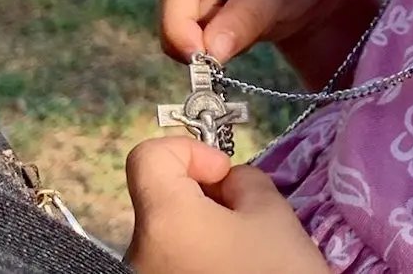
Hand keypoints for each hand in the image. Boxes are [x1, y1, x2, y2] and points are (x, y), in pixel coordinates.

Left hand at [125, 137, 328, 273]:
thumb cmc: (276, 273)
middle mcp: (136, 255)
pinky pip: (168, 262)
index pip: (147, 157)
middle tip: (244, 213)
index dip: (189, 151)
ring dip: (202, 228)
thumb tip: (223, 183)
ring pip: (166, 234)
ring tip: (243, 250)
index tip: (222, 175)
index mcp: (162, 222)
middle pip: (160, 199)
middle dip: (203, 195)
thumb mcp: (271, 210)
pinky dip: (196, 257)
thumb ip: (242, 179)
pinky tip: (231, 270)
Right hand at [160, 0, 385, 86]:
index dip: (181, 28)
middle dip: (201, 37)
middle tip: (241, 40)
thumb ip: (242, 21)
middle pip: (172, 11)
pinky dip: (214, 40)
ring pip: (179, 29)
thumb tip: (208, 53)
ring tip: (253, 21)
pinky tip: (242, 24)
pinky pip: (190, 35)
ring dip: (212, 40)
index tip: (203, 60)